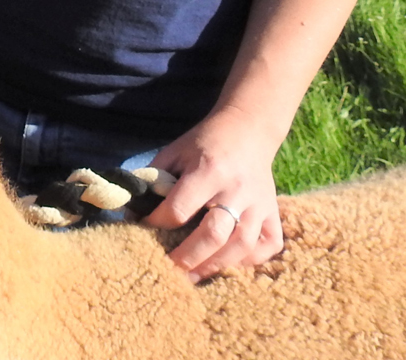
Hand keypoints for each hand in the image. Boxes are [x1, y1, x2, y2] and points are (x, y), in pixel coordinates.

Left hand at [142, 108, 283, 282]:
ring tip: (192, 276)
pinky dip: (251, 260)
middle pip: (213, 234)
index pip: (180, 208)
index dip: (157, 223)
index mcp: (209, 170)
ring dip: (214, 265)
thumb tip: (131, 210)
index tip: (143, 230)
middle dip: (187, 257)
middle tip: (167, 270)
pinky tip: (230, 264)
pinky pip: (269, 245)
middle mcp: (236, 189)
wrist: (248, 128)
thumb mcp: (175, 151)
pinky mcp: (273, 212)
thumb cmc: (205, 142)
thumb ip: (154, 179)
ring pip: (241, 245)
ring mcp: (259, 204)